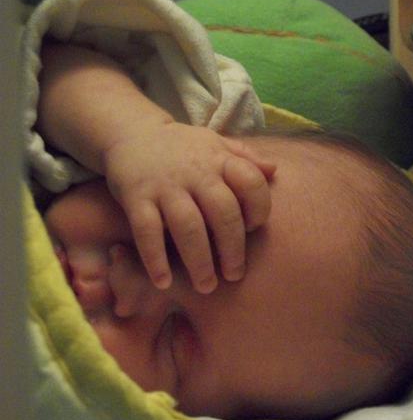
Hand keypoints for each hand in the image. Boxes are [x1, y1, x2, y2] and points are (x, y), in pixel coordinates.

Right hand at [103, 122, 275, 292]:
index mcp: (218, 159)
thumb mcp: (215, 144)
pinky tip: (164, 282)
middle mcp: (195, 172)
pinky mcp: (135, 197)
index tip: (254, 229)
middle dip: (232, 248)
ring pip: (187, 226)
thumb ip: (245, 159)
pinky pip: (146, 231)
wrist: (131, 133)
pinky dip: (155, 259)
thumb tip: (274, 170)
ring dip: (199, 261)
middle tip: (234, 275)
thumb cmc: (182, 148)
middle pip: (222, 212)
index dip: (258, 207)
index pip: (250, 181)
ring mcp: (164, 186)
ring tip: (206, 286)